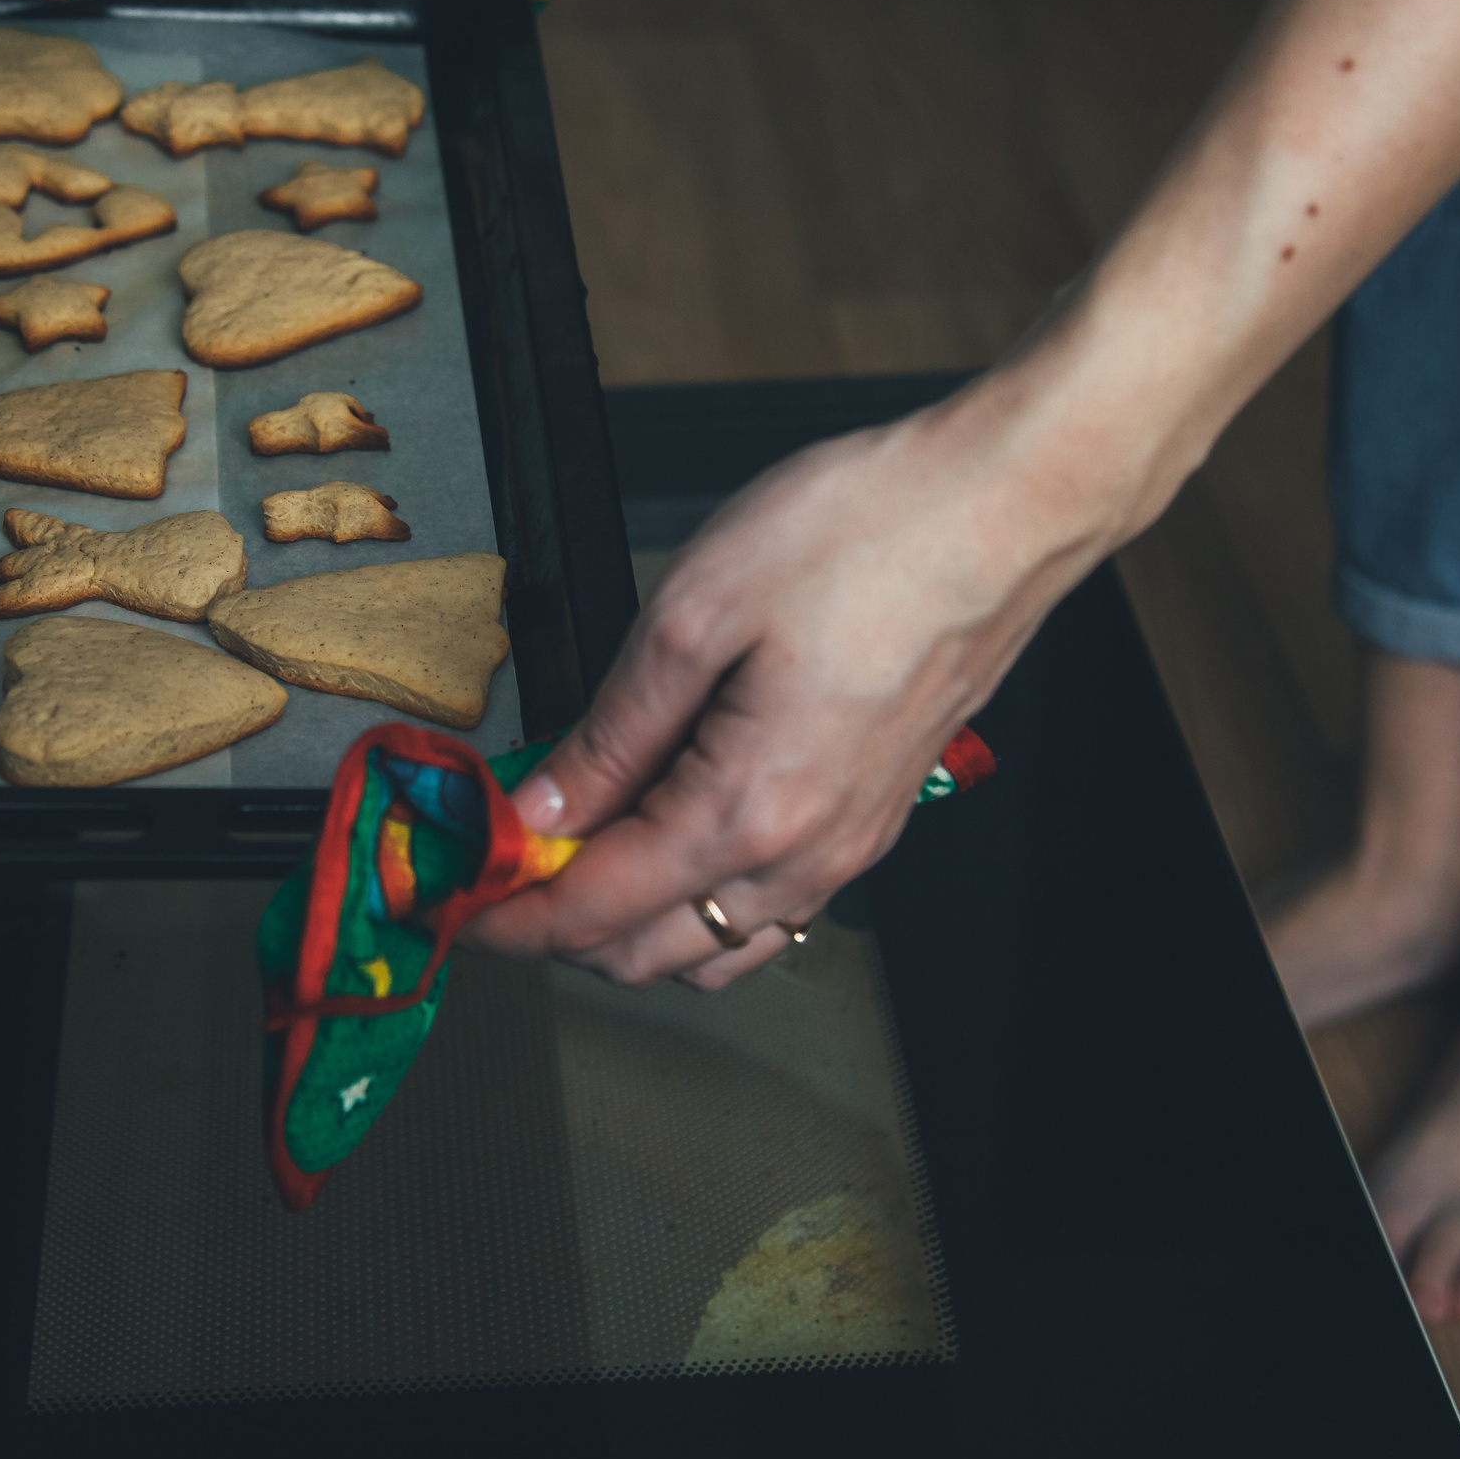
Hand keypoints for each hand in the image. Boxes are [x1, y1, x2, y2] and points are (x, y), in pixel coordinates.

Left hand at [465, 348, 1154, 990]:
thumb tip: (541, 808)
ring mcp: (849, 845)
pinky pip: (769, 909)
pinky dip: (697, 902)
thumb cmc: (869, 535)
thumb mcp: (695, 614)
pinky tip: (662, 836)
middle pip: (648, 952)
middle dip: (555, 926)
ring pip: (712, 944)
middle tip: (492, 868)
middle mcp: (806, 856)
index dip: (507, 911)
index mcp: (750, 811)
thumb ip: (609, 731)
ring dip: (627, 924)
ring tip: (567, 851)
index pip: (595, 909)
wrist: (1006, 506)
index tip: (453, 893)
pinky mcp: (873, 816)